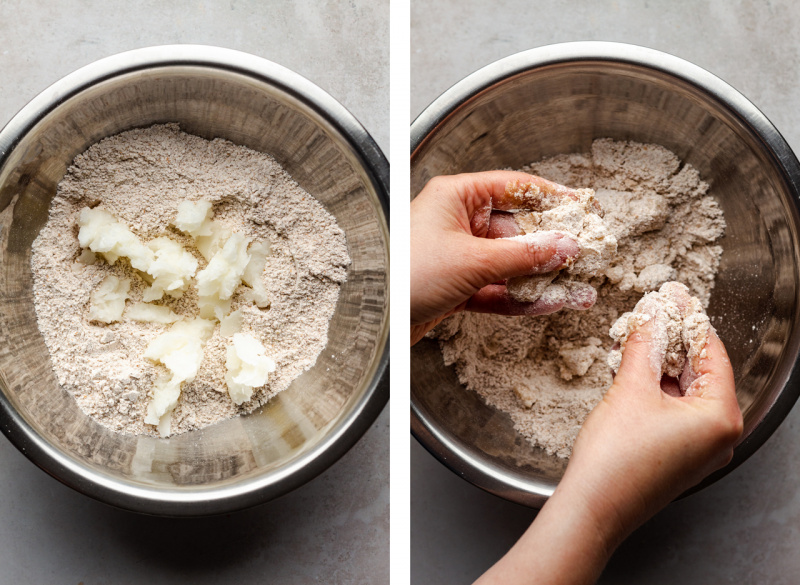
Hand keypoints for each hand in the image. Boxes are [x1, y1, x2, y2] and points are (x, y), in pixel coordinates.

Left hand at [410, 171, 586, 344]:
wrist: (376, 323)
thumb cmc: (406, 276)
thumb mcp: (472, 261)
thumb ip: (523, 255)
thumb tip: (564, 246)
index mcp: (455, 197)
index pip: (514, 187)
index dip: (551, 197)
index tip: (582, 208)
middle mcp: (458, 222)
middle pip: (517, 229)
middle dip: (552, 247)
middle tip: (586, 256)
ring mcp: (458, 255)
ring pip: (510, 263)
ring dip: (542, 278)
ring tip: (579, 289)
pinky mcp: (457, 286)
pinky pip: (498, 288)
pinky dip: (522, 297)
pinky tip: (550, 304)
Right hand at [476, 309, 741, 584]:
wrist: (592, 508)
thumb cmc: (615, 460)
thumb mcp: (630, 388)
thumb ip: (644, 344)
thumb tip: (651, 314)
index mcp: (721, 418)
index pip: (713, 354)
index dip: (690, 320)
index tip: (674, 296)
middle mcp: (718, 436)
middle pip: (700, 372)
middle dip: (673, 340)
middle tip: (654, 311)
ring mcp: (698, 449)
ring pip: (684, 391)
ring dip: (660, 363)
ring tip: (637, 337)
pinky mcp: (677, 456)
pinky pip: (673, 411)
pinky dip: (655, 387)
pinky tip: (633, 370)